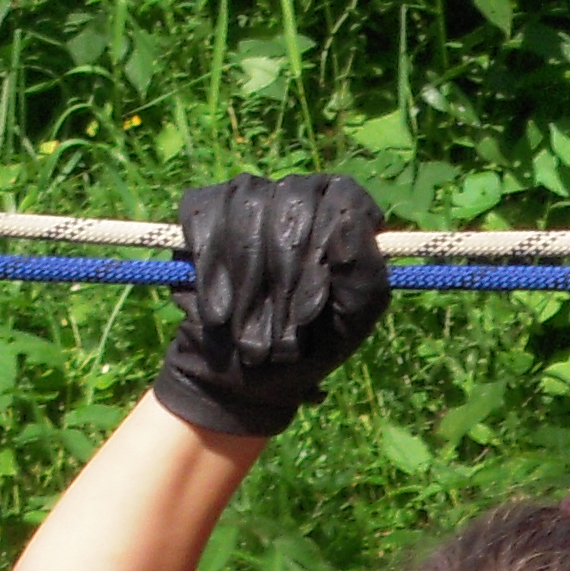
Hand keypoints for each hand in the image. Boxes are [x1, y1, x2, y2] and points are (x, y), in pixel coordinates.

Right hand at [150, 174, 390, 436]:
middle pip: (294, 198)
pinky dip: (211, 270)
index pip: (343, 195)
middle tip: (282, 330)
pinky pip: (206, 216)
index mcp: (344, 217)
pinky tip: (219, 311)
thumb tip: (348, 219)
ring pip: (248, 206)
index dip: (327, 245)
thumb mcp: (349, 323)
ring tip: (249, 331)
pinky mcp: (207, 210)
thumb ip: (363, 273)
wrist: (242, 375)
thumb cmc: (308, 347)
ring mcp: (251, 198)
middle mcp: (300, 196)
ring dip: (249, 280)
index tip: (312, 305)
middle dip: (286, 272)